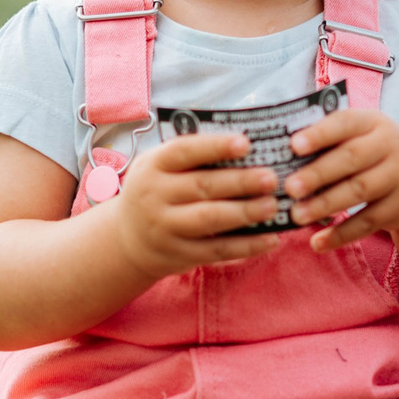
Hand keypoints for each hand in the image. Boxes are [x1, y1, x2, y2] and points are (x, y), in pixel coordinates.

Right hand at [108, 132, 286, 279]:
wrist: (125, 240)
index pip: (184, 151)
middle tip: (271, 178)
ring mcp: (166, 228)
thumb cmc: (155, 191)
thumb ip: (191, 156)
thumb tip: (245, 145)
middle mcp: (155, 196)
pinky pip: (218, 251)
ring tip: (273, 206)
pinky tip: (271, 239)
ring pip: (210, 219)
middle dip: (240, 182)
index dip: (215, 146)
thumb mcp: (157, 167)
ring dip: (245, 213)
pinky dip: (247, 246)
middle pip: (202, 186)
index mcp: (152, 166)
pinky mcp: (180, 255)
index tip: (246, 143)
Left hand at [284, 109, 398, 251]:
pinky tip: (317, 243)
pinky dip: (341, 235)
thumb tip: (281, 150)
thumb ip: (330, 139)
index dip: (319, 134)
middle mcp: (391, 145)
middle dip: (317, 174)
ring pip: (358, 191)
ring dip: (325, 205)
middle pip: (351, 158)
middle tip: (289, 187)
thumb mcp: (362, 137)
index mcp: (374, 122)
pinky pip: (367, 223)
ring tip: (297, 215)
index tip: (293, 145)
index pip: (345, 122)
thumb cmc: (373, 155)